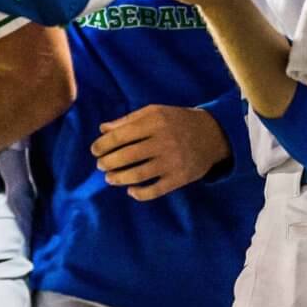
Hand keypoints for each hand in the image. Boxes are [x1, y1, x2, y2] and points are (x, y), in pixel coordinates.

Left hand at [92, 103, 231, 200]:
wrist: (212, 134)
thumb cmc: (177, 121)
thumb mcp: (155, 112)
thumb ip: (128, 120)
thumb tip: (103, 129)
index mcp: (155, 122)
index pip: (121, 135)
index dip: (103, 144)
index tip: (94, 150)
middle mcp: (163, 141)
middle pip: (127, 156)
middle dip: (107, 162)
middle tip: (100, 165)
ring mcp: (172, 161)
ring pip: (138, 174)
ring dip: (119, 178)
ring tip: (110, 178)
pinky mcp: (180, 178)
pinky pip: (155, 190)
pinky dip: (140, 194)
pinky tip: (131, 191)